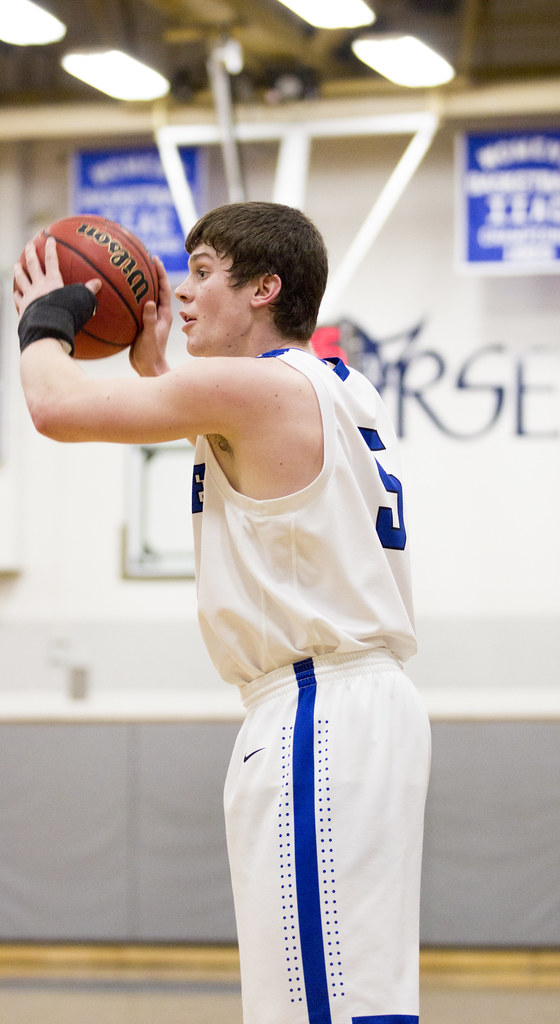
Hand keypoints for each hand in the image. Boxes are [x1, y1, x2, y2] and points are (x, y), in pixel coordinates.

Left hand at [13, 236, 100, 316]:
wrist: (47, 329)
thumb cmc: (65, 315)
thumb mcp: (81, 302)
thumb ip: (88, 292)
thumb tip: (98, 283)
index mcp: (53, 282)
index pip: (52, 260)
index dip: (50, 248)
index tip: (49, 239)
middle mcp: (39, 286)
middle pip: (32, 265)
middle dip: (31, 253)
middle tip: (29, 244)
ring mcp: (29, 296)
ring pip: (21, 280)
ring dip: (18, 271)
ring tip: (16, 265)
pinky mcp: (23, 308)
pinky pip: (18, 299)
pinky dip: (16, 295)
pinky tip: (15, 293)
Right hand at [129, 255, 172, 375]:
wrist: (148, 368)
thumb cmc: (151, 354)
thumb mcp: (150, 336)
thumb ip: (150, 320)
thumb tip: (149, 303)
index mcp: (164, 313)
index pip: (164, 288)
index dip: (160, 272)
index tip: (155, 258)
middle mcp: (158, 313)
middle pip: (155, 287)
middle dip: (150, 272)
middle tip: (142, 257)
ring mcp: (150, 318)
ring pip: (145, 296)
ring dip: (139, 284)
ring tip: (129, 270)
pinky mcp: (141, 323)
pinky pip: (135, 306)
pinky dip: (129, 298)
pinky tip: (118, 293)